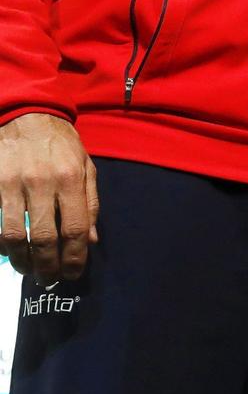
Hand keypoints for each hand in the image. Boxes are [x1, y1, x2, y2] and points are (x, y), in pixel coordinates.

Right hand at [0, 113, 97, 284]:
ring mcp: (13, 184)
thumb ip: (90, 203)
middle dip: (47, 265)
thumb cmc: (61, 144)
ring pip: (14, 235)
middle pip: (44, 238)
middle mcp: (42, 182)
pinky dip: (1, 243)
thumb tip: (92, 240)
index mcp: (71, 178)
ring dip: (22, 260)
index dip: (74, 257)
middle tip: (49, 278)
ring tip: (29, 269)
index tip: (73, 273)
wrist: (28, 115)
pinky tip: (9, 251)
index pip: (74, 228)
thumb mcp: (86, 166)